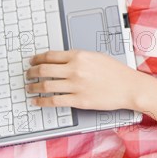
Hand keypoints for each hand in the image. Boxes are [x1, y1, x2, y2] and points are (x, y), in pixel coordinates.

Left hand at [25, 50, 146, 110]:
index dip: (37, 59)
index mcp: (79, 56)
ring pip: (46, 86)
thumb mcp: (96, 56)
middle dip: (31, 72)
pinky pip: (54, 101)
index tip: (32, 62)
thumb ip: (78, 58)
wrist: (129, 87)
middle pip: (44, 70)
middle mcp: (75, 69)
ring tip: (30, 88)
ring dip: (34, 87)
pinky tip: (37, 101)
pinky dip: (42, 101)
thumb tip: (61, 61)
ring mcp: (76, 86)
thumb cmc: (116, 72)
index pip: (50, 56)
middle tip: (28, 75)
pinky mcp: (78, 101)